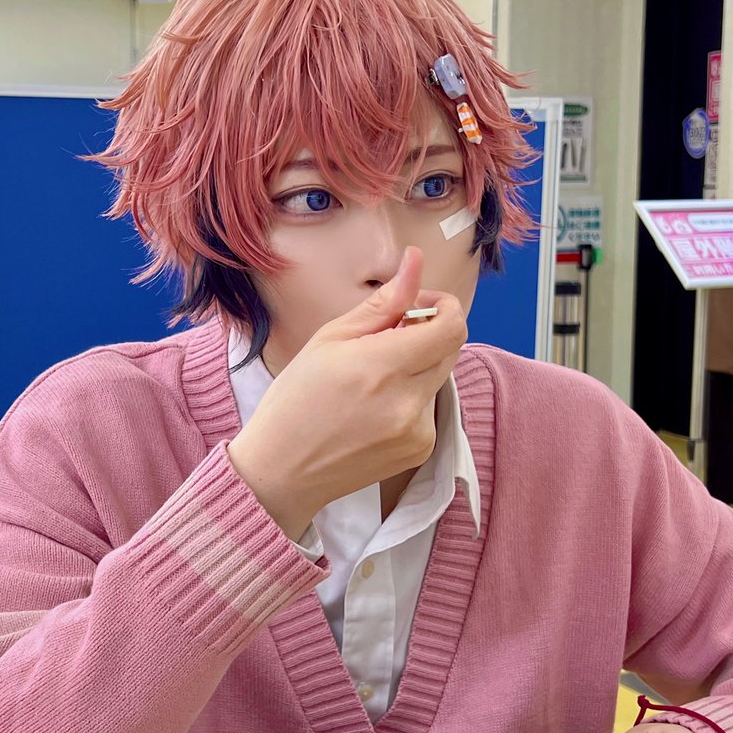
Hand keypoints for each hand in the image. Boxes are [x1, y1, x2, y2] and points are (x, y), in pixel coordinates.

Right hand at [227, 246, 466, 540]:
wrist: (281, 471)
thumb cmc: (295, 400)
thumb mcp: (329, 339)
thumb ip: (382, 303)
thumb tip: (415, 261)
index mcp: (382, 366)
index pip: (451, 325)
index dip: (441, 306)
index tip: (417, 305)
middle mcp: (407, 401)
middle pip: (450, 348)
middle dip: (428, 332)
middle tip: (388, 336)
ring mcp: (417, 430)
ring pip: (439, 377)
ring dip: (417, 367)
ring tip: (371, 380)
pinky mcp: (420, 450)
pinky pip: (430, 407)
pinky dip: (411, 398)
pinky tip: (374, 409)